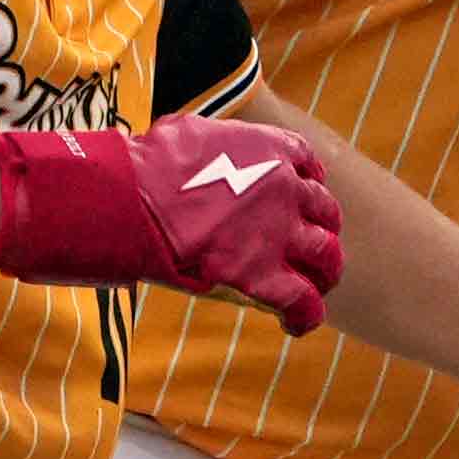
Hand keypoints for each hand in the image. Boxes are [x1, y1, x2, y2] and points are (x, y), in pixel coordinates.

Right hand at [0, 119, 345, 333]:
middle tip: (311, 250)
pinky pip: (302, 301)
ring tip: (314, 288)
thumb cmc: (146, 164)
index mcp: (272, 149)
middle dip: (323, 231)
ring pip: (326, 256)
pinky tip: (295, 325)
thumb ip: (213, 143)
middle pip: (326, 212)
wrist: (132, 197)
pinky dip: (305, 316)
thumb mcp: (191, 133)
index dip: (310, 184)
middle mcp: (288, 189)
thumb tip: (199, 147)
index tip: (301, 198)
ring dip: (324, 273)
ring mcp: (279, 233)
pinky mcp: (262, 274)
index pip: (309, 164)